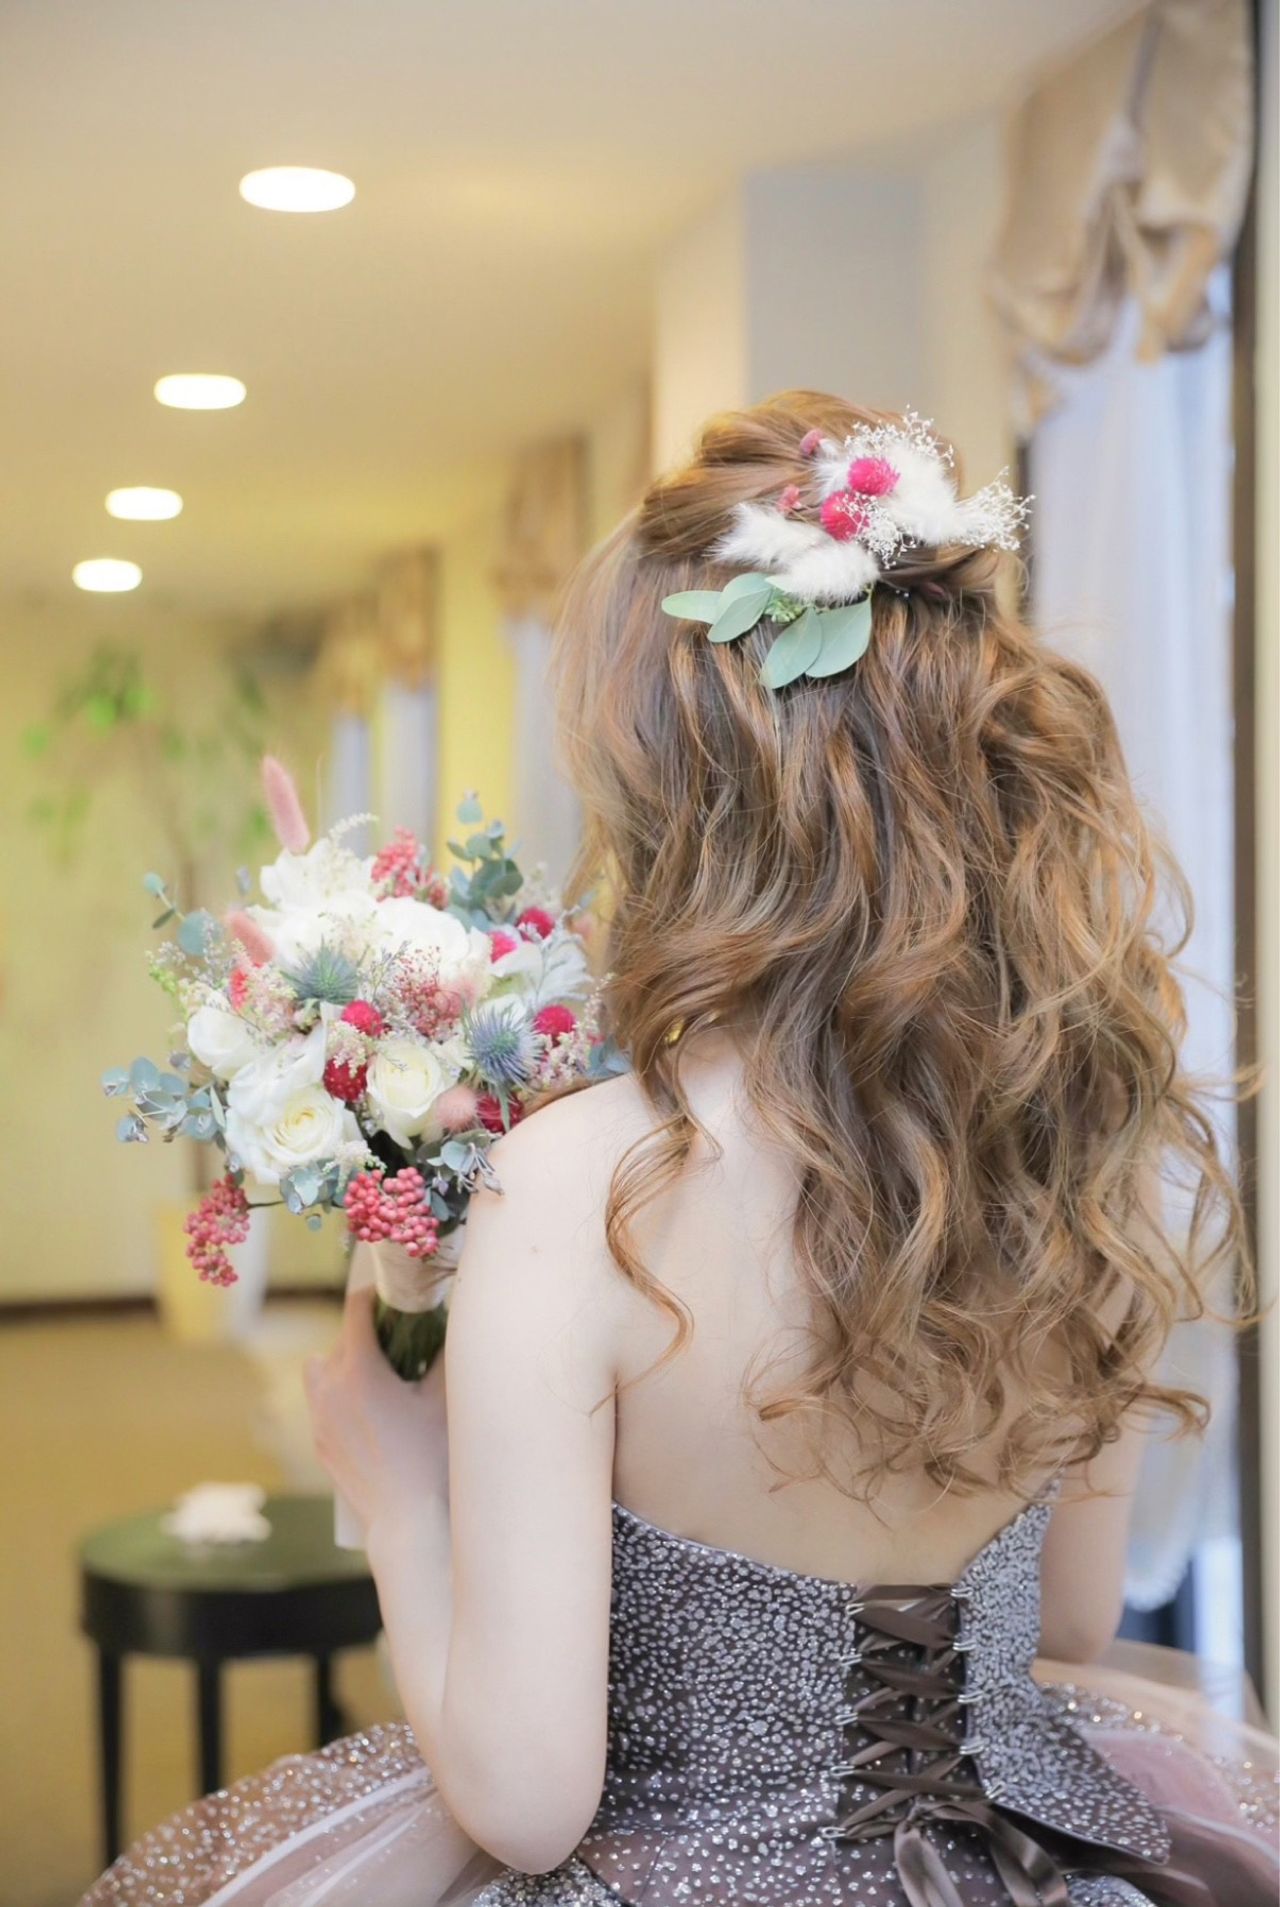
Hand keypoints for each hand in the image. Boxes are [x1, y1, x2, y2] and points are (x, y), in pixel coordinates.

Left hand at [305, 1285, 448, 1545]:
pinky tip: (370, 1412)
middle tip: (398, 1343)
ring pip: (320, 1371)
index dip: (374, 1295)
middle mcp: (331, 1390)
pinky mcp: (320, 1444)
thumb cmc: (432, 1457)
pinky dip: (339, 1396)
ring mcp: (321, 1419)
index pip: (356, 1311)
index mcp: (360, 1370)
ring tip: (377, 1377)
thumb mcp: (446, 1398)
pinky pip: (322, 1404)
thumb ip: (445, 1353)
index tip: (391, 1291)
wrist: (409, 1521)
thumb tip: (451, 1321)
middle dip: (364, 1335)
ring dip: (342, 1364)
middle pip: (338, 1342)